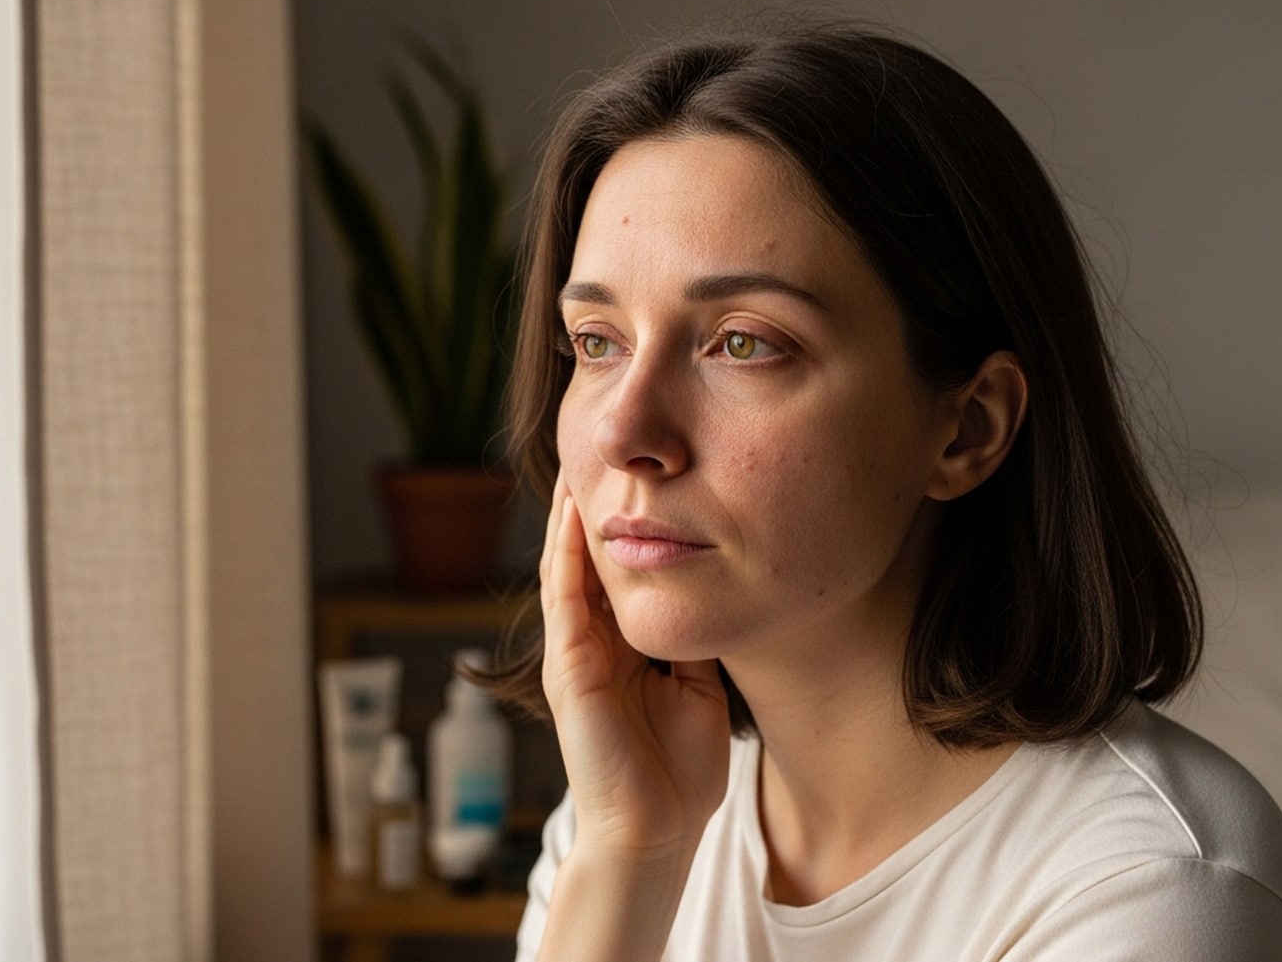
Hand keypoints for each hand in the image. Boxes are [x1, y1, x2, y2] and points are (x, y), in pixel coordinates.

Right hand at [539, 472, 731, 858]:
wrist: (657, 830)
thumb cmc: (680, 770)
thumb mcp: (700, 685)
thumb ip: (695, 640)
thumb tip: (716, 589)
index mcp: (626, 647)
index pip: (624, 572)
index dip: (632, 526)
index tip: (648, 478)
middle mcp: (596, 643)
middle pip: (593, 560)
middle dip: (598, 509)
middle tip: (607, 452)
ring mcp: (577, 653)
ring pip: (570, 568)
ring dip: (573, 518)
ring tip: (581, 465)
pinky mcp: (568, 667)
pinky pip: (565, 597)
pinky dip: (566, 554)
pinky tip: (572, 515)